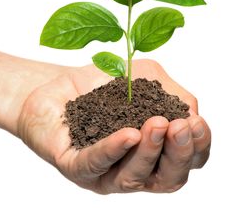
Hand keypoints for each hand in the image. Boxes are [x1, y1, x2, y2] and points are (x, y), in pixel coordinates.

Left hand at [17, 59, 210, 193]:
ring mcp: (104, 172)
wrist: (57, 85)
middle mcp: (132, 167)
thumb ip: (170, 93)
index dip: (198, 146)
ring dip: (149, 151)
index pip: (185, 160)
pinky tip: (128, 134)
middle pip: (166, 178)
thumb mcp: (143, 78)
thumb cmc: (101, 85)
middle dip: (178, 153)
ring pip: (134, 177)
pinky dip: (113, 149)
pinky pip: (95, 163)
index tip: (197, 122)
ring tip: (157, 124)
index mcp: (152, 151)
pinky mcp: (75, 166)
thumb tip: (191, 112)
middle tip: (180, 127)